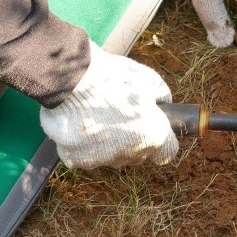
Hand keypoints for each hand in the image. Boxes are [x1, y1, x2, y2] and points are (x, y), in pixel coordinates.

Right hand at [40, 42, 178, 168]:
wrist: (69, 80)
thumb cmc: (111, 77)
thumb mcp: (147, 78)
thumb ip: (160, 95)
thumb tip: (162, 103)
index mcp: (153, 136)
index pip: (167, 153)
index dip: (160, 139)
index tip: (150, 126)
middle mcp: (129, 154)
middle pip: (137, 154)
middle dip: (132, 138)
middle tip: (118, 113)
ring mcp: (101, 160)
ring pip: (109, 155)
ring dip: (107, 141)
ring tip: (94, 114)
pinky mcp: (75, 160)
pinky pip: (83, 155)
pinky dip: (82, 143)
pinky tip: (77, 122)